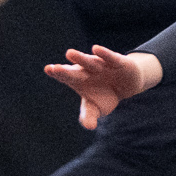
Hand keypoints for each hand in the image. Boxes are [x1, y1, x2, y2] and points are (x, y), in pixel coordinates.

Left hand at [43, 46, 159, 128]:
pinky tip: (95, 49)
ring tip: (69, 53)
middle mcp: (87, 70)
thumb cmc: (105, 96)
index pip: (65, 76)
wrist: (126, 86)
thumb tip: (89, 126)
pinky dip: (103, 53)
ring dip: (79, 58)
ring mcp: (101, 65)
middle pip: (74, 71)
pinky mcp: (116, 61)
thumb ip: (89, 116)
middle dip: (65, 70)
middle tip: (55, 69)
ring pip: (88, 62)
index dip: (57, 73)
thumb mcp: (96, 109)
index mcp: (78, 80)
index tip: (49, 69)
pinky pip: (109, 57)